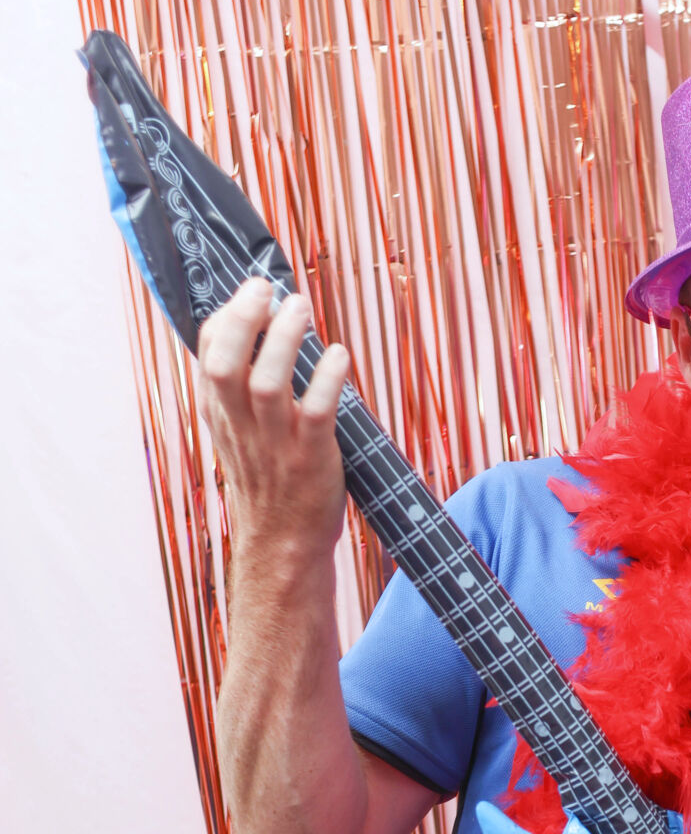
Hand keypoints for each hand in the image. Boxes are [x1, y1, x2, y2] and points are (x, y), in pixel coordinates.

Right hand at [197, 276, 349, 561]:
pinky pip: (315, 413)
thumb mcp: (240, 435)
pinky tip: (339, 356)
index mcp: (222, 417)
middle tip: (266, 288)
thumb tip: (255, 333)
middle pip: (226, 365)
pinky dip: (327, 380)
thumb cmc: (270, 482)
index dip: (225, 319)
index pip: (208, 358)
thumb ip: (239, 391)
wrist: (283, 545)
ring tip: (302, 307)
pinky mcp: (309, 460)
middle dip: (244, 319)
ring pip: (266, 384)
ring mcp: (275, 444)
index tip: (249, 293)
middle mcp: (242, 427)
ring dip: (284, 340)